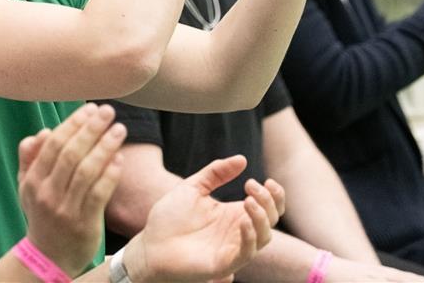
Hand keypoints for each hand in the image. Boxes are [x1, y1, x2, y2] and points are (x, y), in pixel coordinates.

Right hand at [17, 103, 125, 275]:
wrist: (48, 257)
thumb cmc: (42, 214)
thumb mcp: (26, 187)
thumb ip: (30, 158)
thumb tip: (42, 132)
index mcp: (32, 180)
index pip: (53, 144)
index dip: (72, 124)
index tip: (89, 109)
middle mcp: (47, 193)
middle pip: (70, 154)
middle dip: (91, 129)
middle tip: (108, 111)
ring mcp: (65, 209)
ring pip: (86, 171)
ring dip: (104, 147)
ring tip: (119, 129)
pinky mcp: (84, 223)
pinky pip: (98, 194)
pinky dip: (109, 174)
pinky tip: (119, 159)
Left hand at [122, 155, 284, 282]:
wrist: (150, 244)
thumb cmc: (169, 219)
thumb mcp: (193, 187)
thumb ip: (216, 173)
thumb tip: (242, 159)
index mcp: (233, 214)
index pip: (267, 206)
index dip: (274, 194)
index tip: (266, 180)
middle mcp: (238, 231)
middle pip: (271, 219)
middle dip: (270, 201)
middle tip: (252, 186)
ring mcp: (232, 248)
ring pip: (264, 237)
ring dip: (262, 218)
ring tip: (248, 200)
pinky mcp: (224, 264)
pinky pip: (246, 253)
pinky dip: (250, 238)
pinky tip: (243, 222)